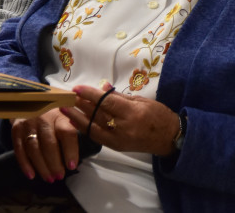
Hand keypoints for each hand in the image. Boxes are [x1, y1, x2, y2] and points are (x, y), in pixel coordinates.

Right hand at [10, 107, 81, 182]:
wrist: (31, 102)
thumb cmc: (53, 114)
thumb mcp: (66, 116)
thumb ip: (72, 132)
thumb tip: (78, 156)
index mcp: (60, 115)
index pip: (67, 133)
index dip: (70, 151)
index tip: (72, 166)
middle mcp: (43, 118)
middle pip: (49, 144)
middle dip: (55, 163)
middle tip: (59, 176)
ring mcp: (28, 124)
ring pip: (34, 149)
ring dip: (42, 167)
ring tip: (49, 178)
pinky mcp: (16, 130)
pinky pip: (19, 150)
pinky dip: (25, 164)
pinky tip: (31, 175)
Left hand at [62, 84, 180, 156]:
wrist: (169, 137)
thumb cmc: (158, 115)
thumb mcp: (142, 100)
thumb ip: (119, 96)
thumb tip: (102, 88)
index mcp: (132, 113)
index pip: (106, 102)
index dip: (90, 95)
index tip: (77, 88)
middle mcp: (123, 127)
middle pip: (97, 114)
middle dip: (80, 104)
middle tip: (67, 95)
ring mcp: (118, 139)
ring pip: (93, 128)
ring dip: (78, 117)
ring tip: (65, 108)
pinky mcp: (116, 147)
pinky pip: (96, 137)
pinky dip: (85, 128)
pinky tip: (75, 121)